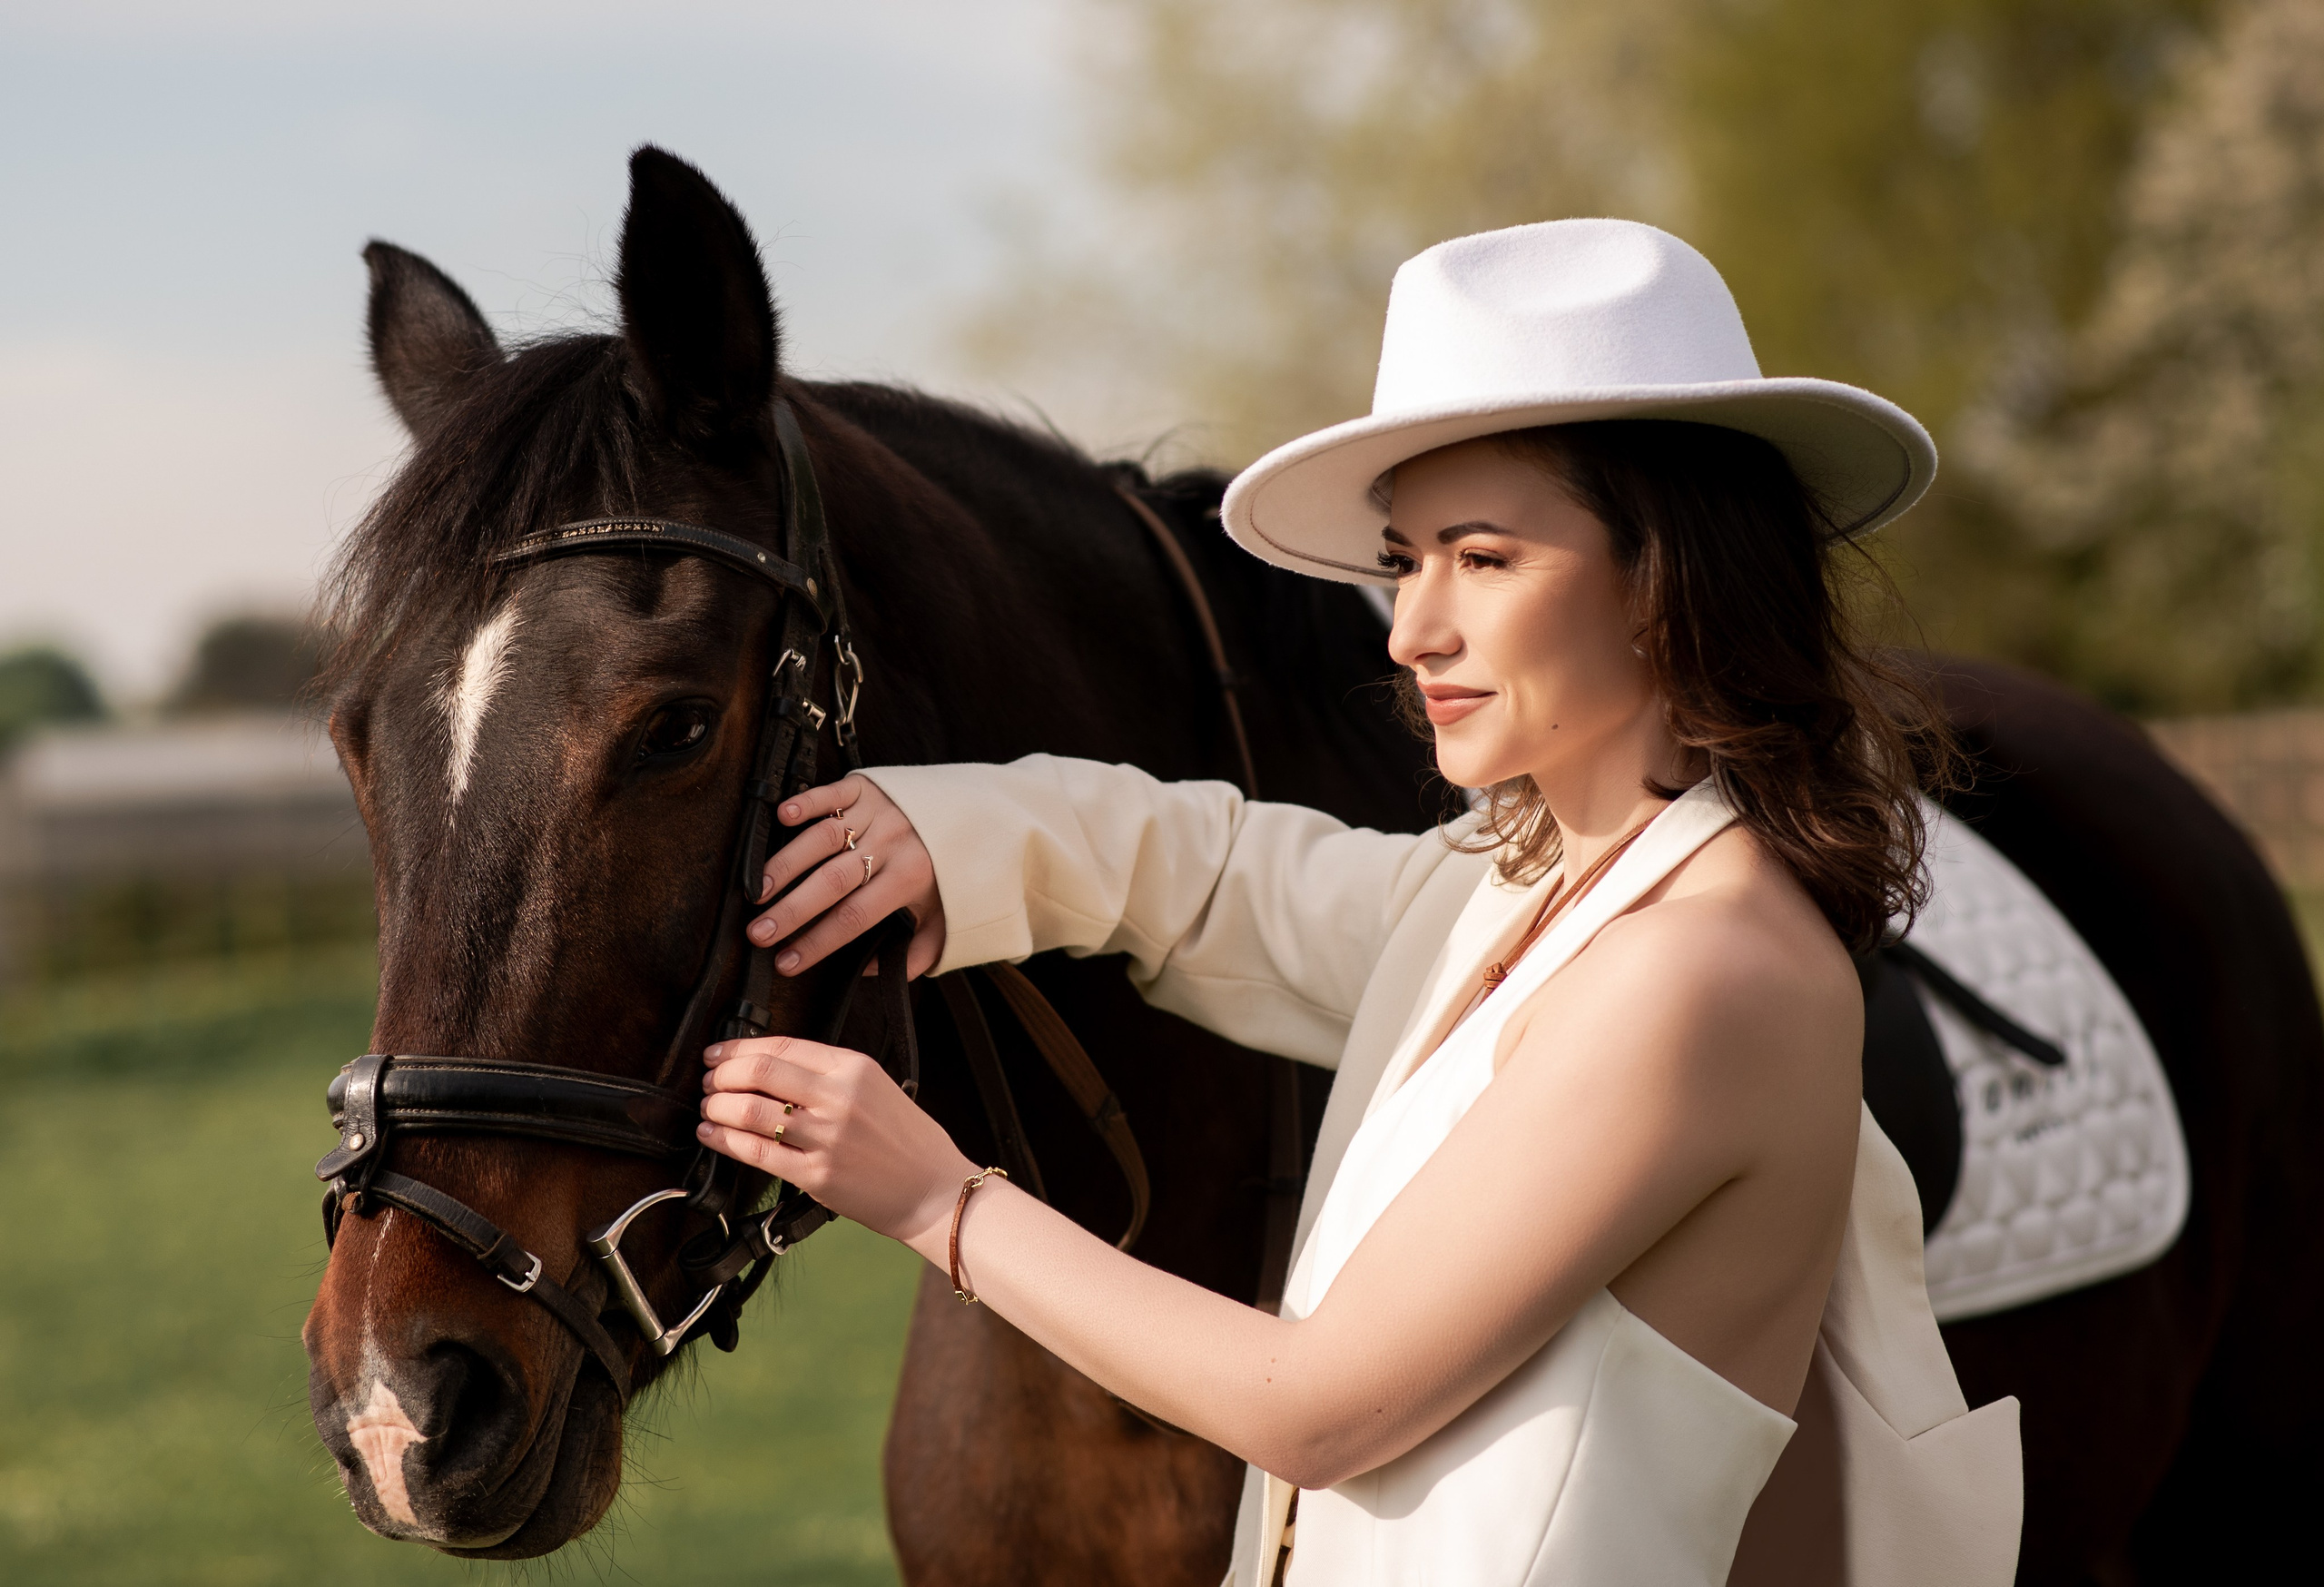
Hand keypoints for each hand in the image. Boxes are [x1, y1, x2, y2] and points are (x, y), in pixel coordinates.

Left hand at [699, 1036, 974, 1245]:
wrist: (934, 1190)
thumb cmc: (907, 1141)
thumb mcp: (876, 1087)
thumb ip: (828, 1074)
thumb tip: (768, 1067)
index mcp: (854, 1068)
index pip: (782, 1046)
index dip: (739, 1048)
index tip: (717, 1053)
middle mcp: (839, 1098)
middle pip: (760, 1072)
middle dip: (721, 1075)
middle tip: (708, 1081)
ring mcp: (826, 1138)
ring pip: (750, 1111)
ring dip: (717, 1107)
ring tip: (709, 1107)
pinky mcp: (816, 1175)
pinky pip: (756, 1153)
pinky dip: (724, 1140)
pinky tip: (712, 1134)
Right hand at [749, 774, 944, 976]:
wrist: (973, 815)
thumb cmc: (949, 872)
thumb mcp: (945, 920)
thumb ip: (914, 955)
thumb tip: (866, 970)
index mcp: (909, 879)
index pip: (855, 917)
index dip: (817, 942)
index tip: (786, 962)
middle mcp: (890, 844)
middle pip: (833, 881)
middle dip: (791, 911)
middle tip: (758, 932)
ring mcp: (877, 813)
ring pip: (825, 838)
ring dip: (787, 864)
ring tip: (758, 890)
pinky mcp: (867, 787)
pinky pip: (834, 794)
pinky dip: (807, 802)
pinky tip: (782, 816)